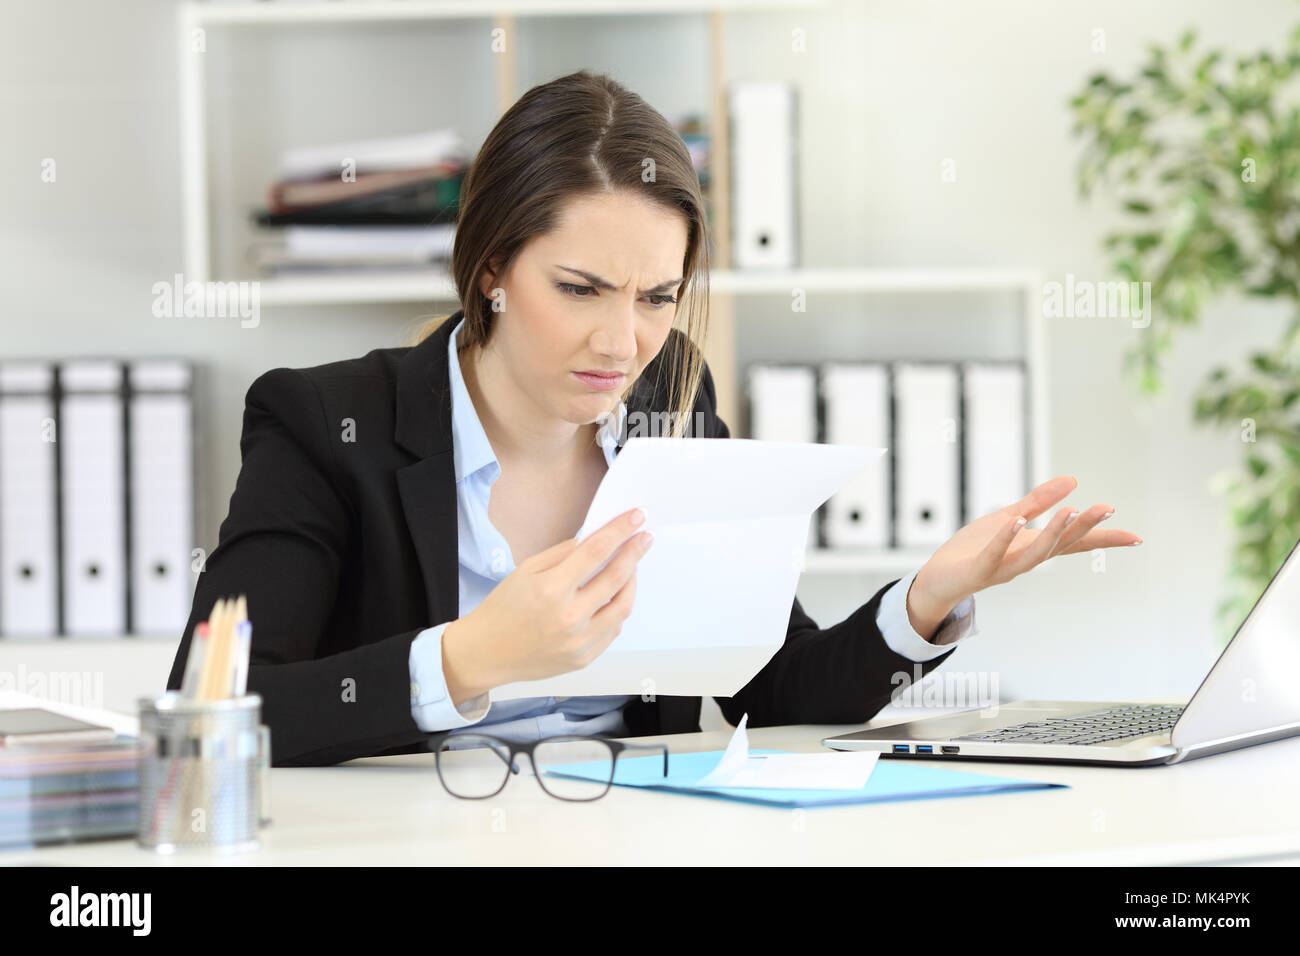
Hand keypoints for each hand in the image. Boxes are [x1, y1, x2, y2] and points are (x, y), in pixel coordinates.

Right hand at [442, 507, 652, 701]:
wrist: (488, 652)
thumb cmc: (503, 610)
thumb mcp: (525, 571)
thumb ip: (562, 554)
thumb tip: (594, 540)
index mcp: (551, 590)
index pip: (596, 552)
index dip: (620, 531)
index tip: (636, 517)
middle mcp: (569, 617)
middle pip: (616, 577)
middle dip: (635, 552)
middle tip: (644, 537)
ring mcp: (579, 641)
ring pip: (623, 606)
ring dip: (632, 582)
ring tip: (631, 567)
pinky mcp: (584, 658)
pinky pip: (613, 629)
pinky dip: (617, 609)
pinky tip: (613, 596)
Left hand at [906, 476, 1141, 640]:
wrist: (939, 579)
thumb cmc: (974, 549)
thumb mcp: (1009, 518)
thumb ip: (1038, 501)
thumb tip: (1073, 480)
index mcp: (1034, 546)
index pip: (1075, 543)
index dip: (1104, 538)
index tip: (1136, 537)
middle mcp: (1025, 560)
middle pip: (1061, 544)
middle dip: (1083, 526)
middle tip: (1107, 507)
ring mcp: (1004, 567)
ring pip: (1035, 553)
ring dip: (1053, 532)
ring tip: (1070, 510)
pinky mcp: (980, 569)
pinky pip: (995, 555)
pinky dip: (1006, 538)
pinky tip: (1016, 520)